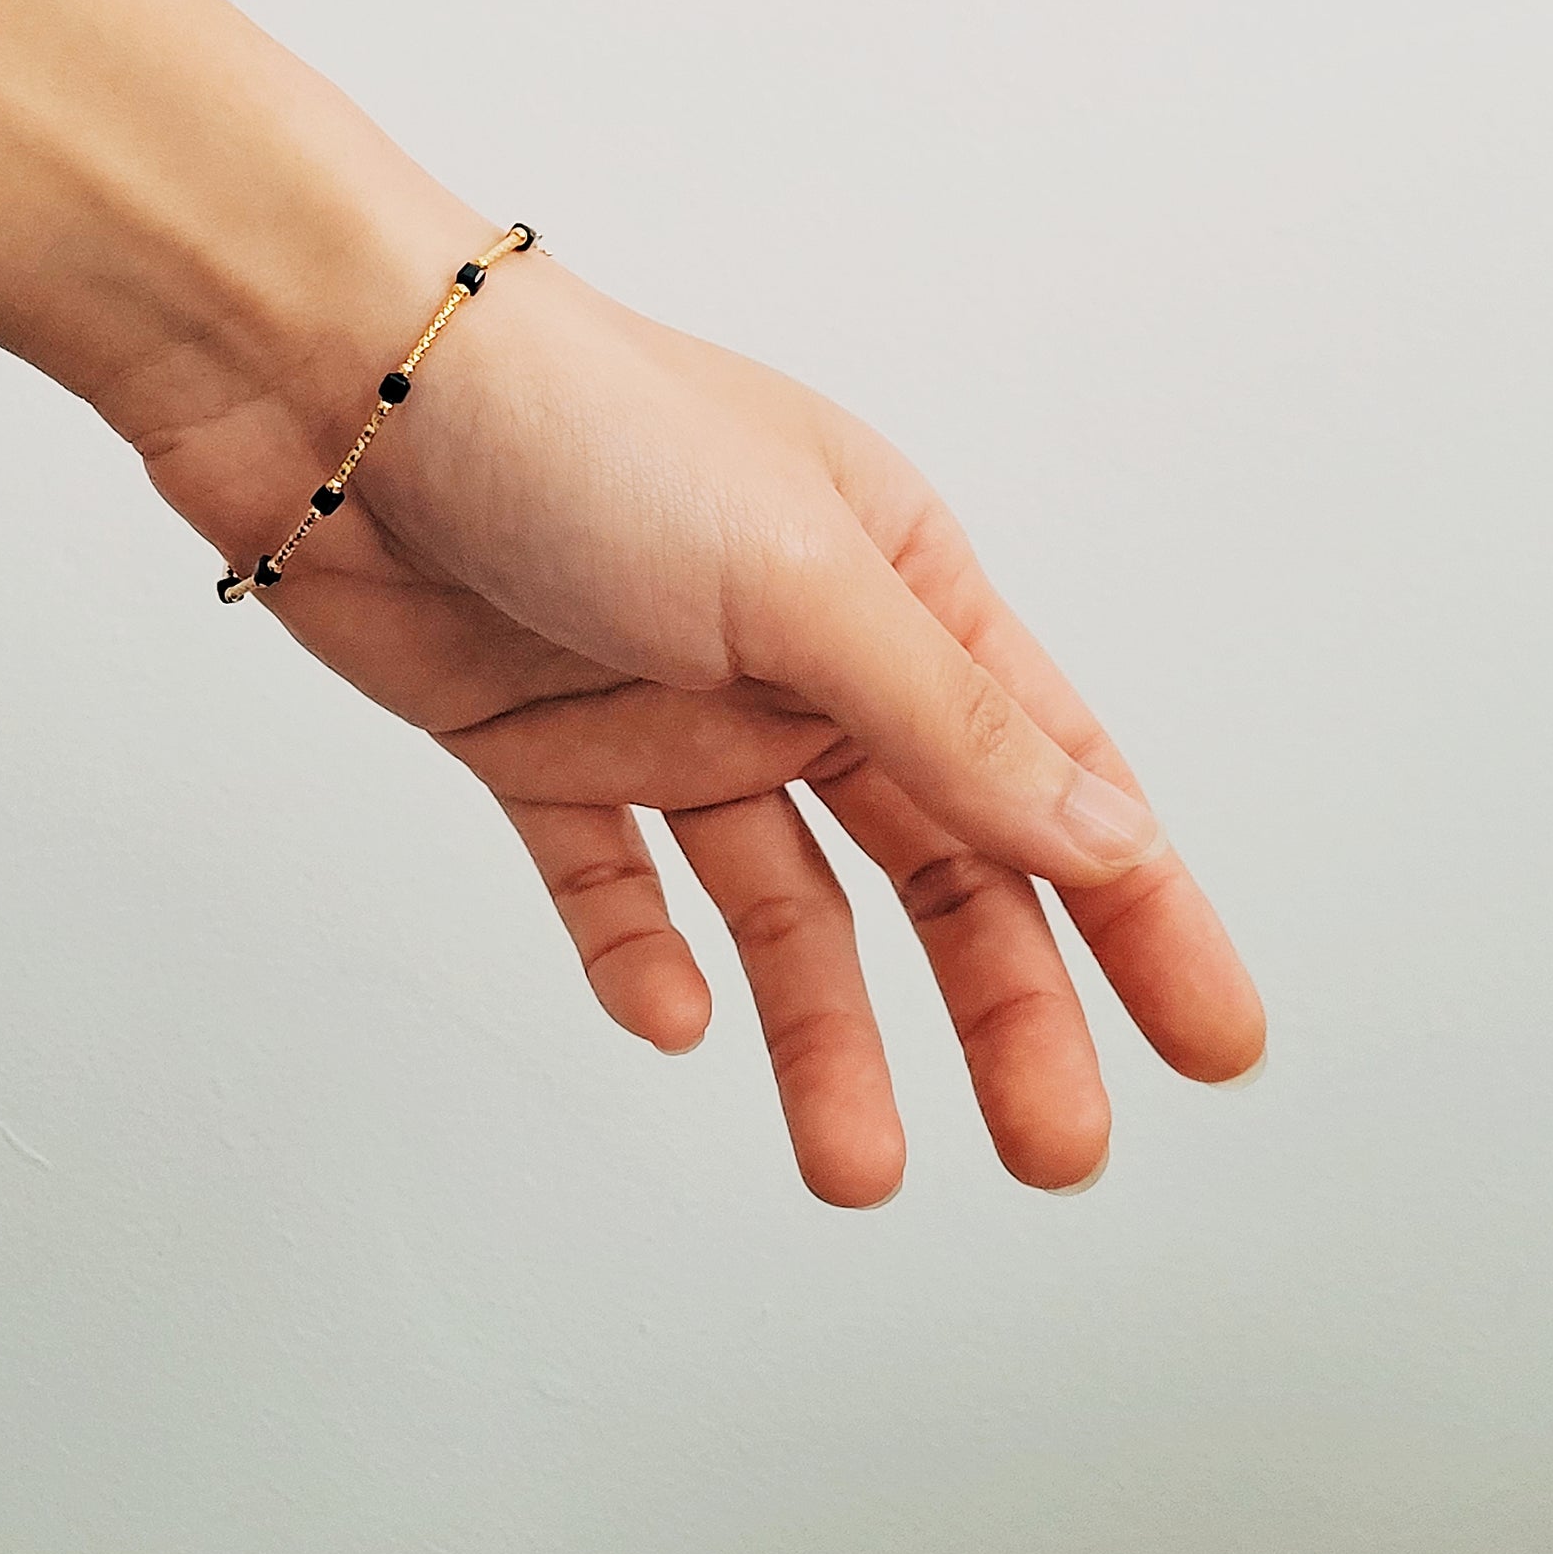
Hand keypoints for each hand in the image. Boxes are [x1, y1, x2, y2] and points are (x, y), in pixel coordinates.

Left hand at [125, 231, 1265, 1208]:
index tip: (1214, 1041)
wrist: (338, 391)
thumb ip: (952, 721)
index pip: (1054, 770)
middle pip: (936, 864)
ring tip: (855, 1162)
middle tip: (1053, 1148)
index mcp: (893, 582)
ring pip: (783, 906)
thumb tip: (1108, 836)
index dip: (1143, 908)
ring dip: (826, 1033)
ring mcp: (670, 707)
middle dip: (1003, 1008)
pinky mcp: (545, 748)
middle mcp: (796, 653)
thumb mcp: (801, 578)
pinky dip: (643, 960)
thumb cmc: (579, 423)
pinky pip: (615, 885)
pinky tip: (670, 1017)